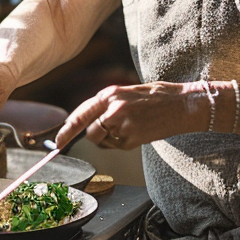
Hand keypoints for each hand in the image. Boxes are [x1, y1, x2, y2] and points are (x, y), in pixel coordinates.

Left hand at [55, 82, 191, 149]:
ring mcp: (122, 125)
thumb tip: (90, 119)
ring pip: (104, 141)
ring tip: (129, 127)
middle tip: (110, 132)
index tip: (57, 142)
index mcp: (110, 94)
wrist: (182, 105)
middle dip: (95, 136)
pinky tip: (138, 131)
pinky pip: (118, 146)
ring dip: (110, 140)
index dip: (66, 130)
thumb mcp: (127, 93)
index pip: (80, 114)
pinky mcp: (132, 139)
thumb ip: (108, 104)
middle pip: (90, 132)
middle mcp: (112, 108)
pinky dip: (123, 143)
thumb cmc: (156, 97)